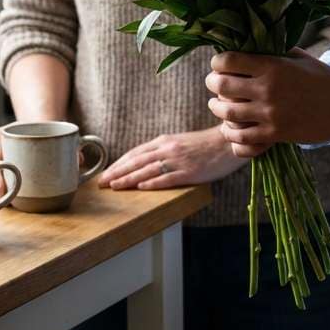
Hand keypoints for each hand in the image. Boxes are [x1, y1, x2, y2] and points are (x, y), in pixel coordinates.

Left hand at [97, 127, 244, 189]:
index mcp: (164, 141)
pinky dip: (152, 183)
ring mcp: (178, 161)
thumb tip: (144, 162)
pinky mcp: (189, 172)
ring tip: (114, 186)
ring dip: (128, 178)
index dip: (118, 163)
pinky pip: (167, 178)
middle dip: (117, 172)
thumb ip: (162, 151)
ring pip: (147, 170)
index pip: (135, 153)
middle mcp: (168, 149)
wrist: (228, 143)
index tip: (105, 173)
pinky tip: (140, 188)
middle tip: (101, 182)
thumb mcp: (179, 143)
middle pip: (137, 161)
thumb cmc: (204, 145)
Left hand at [205, 48, 329, 157]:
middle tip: (214, 82)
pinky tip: (230, 127)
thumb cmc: (323, 78)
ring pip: (226, 112)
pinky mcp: (274, 135)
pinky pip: (240, 137)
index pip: (228, 61)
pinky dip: (230, 133)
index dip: (218, 61)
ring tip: (217, 105)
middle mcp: (267, 89)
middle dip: (212, 82)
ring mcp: (269, 114)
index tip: (219, 63)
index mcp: (272, 66)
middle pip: (221, 86)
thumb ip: (273, 51)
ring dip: (217, 107)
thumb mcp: (299, 57)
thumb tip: (250, 43)